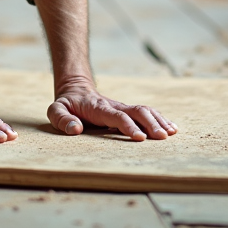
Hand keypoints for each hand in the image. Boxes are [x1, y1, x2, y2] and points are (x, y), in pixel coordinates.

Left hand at [48, 83, 176, 141]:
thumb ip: (62, 119)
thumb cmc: (66, 104)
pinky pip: (146, 112)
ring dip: (158, 121)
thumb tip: (75, 129)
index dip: (129, 126)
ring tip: (171, 133)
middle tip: (162, 138)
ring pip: (145, 110)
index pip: (117, 116)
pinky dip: (160, 119)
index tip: (140, 138)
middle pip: (137, 111)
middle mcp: (114, 106)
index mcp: (98, 108)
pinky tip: (172, 128)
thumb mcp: (56, 110)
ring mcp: (122, 107)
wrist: (75, 89)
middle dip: (151, 124)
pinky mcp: (127, 110)